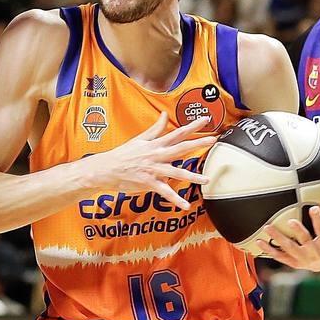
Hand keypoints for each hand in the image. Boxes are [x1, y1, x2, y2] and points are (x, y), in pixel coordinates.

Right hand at [82, 112, 216, 209]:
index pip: (177, 132)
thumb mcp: (140, 139)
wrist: (106, 169)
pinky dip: (175, 199)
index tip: (206, 119)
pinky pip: (164, 192)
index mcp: (156, 144)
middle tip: (213, 140)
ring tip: (207, 179)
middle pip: (181, 148)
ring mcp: (153, 169)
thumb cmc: (123, 154)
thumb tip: (164, 114)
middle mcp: (157, 155)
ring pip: (177, 172)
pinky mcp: (148, 183)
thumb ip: (156, 128)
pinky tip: (185, 205)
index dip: (192, 126)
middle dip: (198, 144)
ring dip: (193, 176)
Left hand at [254, 194, 319, 271]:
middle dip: (299, 232)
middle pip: (305, 241)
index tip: (314, 208)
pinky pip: (280, 256)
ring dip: (278, 239)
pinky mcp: (293, 263)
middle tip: (290, 221)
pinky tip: (259, 242)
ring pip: (289, 249)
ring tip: (267, 228)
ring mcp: (303, 259)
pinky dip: (269, 250)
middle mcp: (315, 253)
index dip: (318, 220)